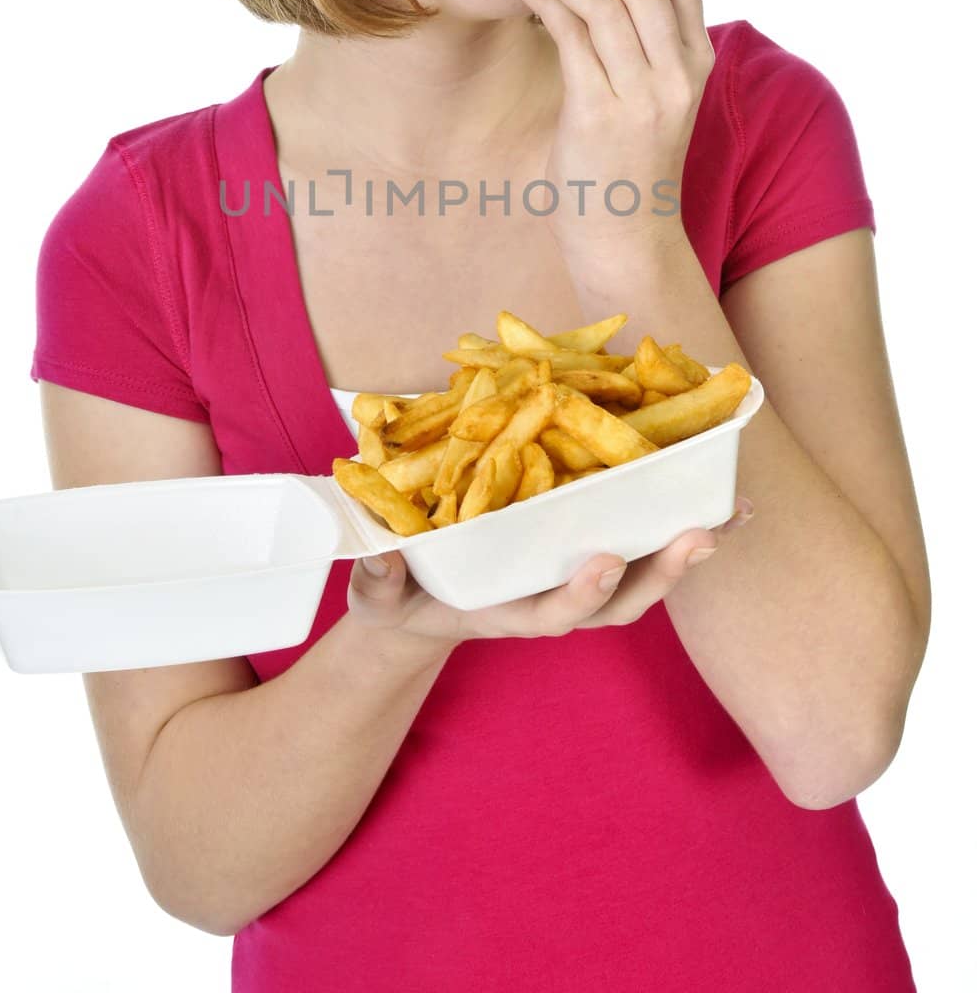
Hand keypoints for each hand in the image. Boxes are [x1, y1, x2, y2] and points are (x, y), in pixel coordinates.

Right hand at [347, 496, 753, 645]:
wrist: (418, 608)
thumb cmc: (399, 600)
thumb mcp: (379, 596)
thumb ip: (380, 580)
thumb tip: (386, 554)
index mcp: (509, 612)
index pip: (555, 613)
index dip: (582, 592)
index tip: (603, 560)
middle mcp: (553, 600)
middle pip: (620, 600)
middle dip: (661, 574)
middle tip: (699, 537)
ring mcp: (573, 578)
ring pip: (640, 574)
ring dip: (685, 549)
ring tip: (730, 515)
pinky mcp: (584, 552)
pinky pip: (637, 542)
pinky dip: (678, 523)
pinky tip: (720, 496)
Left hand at [517, 0, 715, 274]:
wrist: (625, 235)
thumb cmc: (628, 158)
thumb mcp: (656, 92)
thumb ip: (645, 38)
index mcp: (697, 59)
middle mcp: (678, 74)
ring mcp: (643, 96)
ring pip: (604, 2)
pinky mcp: (600, 115)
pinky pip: (573, 36)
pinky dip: (548, 3)